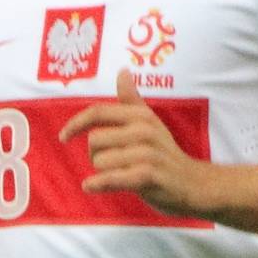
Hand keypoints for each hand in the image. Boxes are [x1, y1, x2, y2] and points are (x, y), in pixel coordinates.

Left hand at [59, 69, 208, 216]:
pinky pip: (111, 178)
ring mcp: (147, 153)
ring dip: (102, 173)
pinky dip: (98, 184)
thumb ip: (132, 100)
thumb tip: (122, 71)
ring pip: (100, 161)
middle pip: (94, 140)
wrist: (194, 184)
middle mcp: (143, 130)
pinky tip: (90, 186)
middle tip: (113, 164)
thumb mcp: (150, 123)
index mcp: (140, 116)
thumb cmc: (165, 153)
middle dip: (95, 155)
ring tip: (120, 176)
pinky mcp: (147, 175)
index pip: (98, 112)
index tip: (62, 137)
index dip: (76, 123)